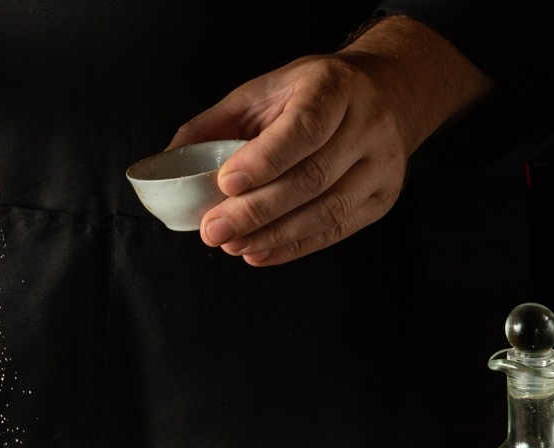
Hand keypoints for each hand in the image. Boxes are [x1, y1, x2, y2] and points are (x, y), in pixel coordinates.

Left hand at [171, 16, 491, 265]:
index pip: (304, 128)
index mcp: (334, 88)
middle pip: (312, 177)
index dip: (264, 160)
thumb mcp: (264, 91)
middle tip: (214, 229)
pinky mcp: (381, 198)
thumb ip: (216, 124)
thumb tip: (168, 162)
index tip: (225, 183)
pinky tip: (260, 252)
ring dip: (273, 235)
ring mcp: (380, 165)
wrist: (385, 94)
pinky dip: (293, 247)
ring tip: (232, 245)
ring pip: (327, 211)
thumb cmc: (313, 94)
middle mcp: (367, 124)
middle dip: (256, 210)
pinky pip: (335, 231)